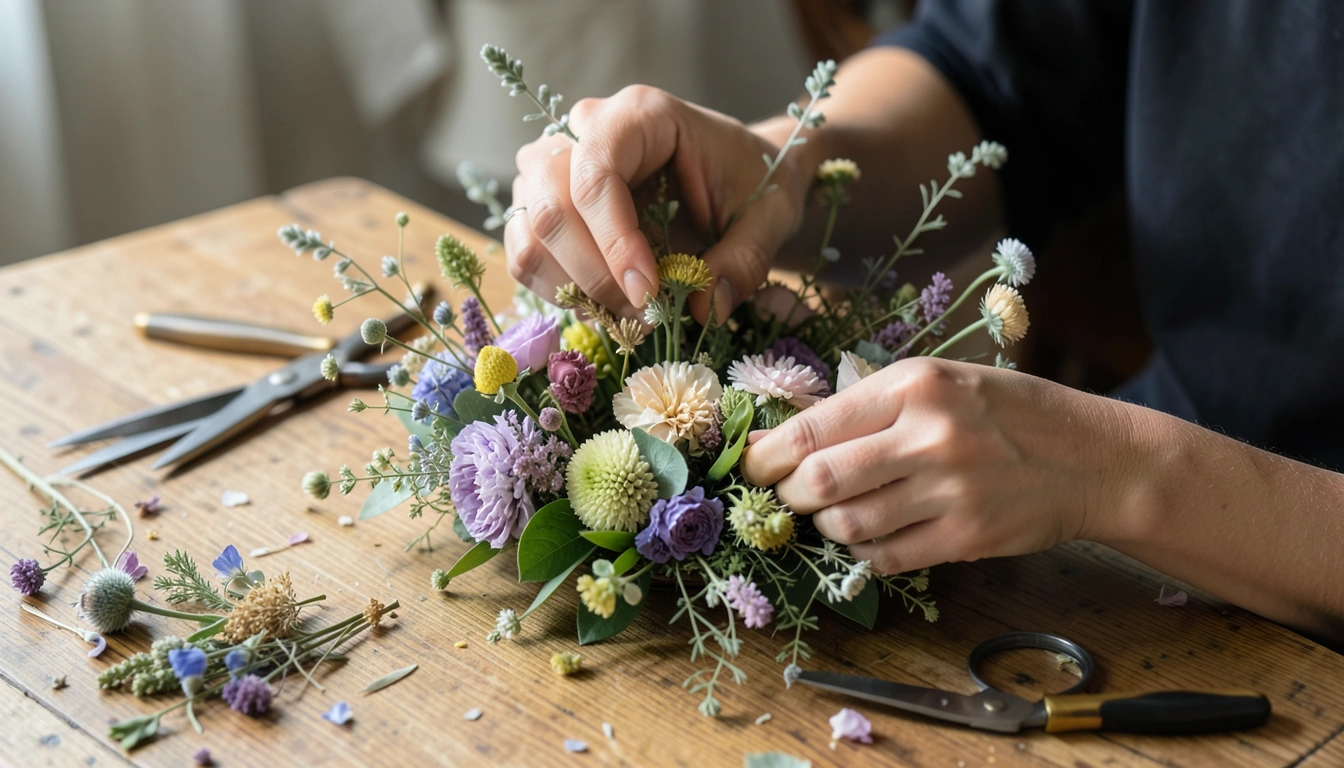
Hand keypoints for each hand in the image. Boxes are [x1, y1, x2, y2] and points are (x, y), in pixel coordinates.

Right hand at [505, 85, 807, 321]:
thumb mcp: (770, 216)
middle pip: (551, 208)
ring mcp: (552, 164)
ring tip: (631, 312)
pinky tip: (608, 304)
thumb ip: (746, 260)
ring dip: (575, 289)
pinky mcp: (542, 202)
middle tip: (646, 314)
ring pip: (531, 236)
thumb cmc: (751, 182)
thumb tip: (707, 309)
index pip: (595, 176)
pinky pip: (527, 254)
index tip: (649, 294)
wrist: (737, 175)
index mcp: (639, 114)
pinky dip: (561, 291)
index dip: (614, 243)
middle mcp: (582, 129)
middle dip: (596, 276)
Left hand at [739, 357, 1142, 573]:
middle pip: (820, 481)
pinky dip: (866, 552)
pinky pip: (885, 557)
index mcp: (915, 384)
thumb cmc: (1009, 413)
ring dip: (828, 526)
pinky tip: (875, 535)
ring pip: (847, 524)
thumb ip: (874, 403)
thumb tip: (794, 436)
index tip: (750, 467)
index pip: (814, 427)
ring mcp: (949, 489)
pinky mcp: (965, 535)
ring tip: (839, 514)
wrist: (1094, 457)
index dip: (768, 455)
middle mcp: (929, 434)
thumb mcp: (943, 381)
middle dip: (790, 496)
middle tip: (790, 497)